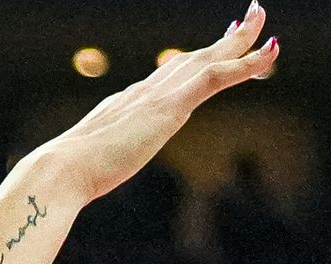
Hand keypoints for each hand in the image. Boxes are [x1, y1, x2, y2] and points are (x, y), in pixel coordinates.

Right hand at [44, 2, 280, 202]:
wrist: (61, 171)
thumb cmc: (67, 178)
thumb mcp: (89, 167)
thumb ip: (97, 162)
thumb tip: (89, 173)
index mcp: (127, 104)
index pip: (168, 76)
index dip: (194, 61)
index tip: (213, 49)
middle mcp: (144, 91)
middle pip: (192, 59)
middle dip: (223, 41)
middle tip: (249, 19)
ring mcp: (157, 96)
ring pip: (208, 60)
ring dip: (241, 42)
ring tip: (264, 27)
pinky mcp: (170, 108)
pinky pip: (217, 77)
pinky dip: (246, 64)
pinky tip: (269, 53)